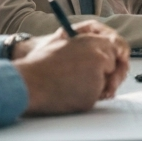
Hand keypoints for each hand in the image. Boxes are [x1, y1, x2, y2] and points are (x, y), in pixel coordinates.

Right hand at [14, 27, 128, 114]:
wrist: (28, 84)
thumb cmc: (40, 64)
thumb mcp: (65, 43)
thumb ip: (86, 45)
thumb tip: (100, 52)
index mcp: (91, 42)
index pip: (113, 48)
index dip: (108, 56)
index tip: (107, 64)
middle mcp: (99, 58)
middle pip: (113, 67)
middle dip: (104, 72)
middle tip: (88, 76)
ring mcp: (97, 78)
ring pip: (104, 83)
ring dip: (94, 85)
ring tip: (71, 83)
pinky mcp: (92, 97)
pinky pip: (94, 97)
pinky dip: (85, 97)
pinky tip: (68, 93)